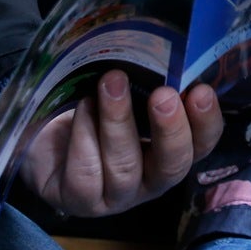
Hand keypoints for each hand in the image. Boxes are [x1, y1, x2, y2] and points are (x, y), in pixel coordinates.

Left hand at [19, 73, 223, 216]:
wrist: (45, 128)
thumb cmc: (96, 104)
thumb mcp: (127, 90)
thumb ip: (148, 79)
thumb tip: (164, 47)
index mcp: (171, 151)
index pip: (201, 144)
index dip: (206, 122)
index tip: (201, 90)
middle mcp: (150, 178)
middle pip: (172, 166)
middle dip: (170, 130)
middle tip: (162, 95)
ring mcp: (115, 196)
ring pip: (125, 169)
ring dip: (119, 123)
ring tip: (112, 81)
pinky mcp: (79, 201)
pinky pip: (85, 175)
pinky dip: (84, 137)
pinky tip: (83, 107)